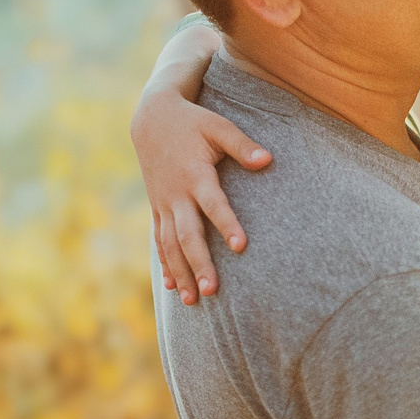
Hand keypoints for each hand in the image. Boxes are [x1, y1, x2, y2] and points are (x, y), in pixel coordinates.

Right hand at [132, 33, 271, 301]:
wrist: (151, 118)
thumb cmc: (193, 122)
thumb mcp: (218, 126)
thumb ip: (242, 145)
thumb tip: (268, 160)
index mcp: (196, 174)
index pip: (213, 204)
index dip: (227, 224)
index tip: (242, 247)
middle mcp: (177, 194)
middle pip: (188, 235)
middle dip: (199, 264)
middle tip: (213, 291)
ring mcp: (164, 203)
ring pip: (170, 244)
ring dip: (180, 272)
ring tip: (193, 300)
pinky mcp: (157, 207)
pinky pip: (158, 240)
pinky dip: (165, 263)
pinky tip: (172, 287)